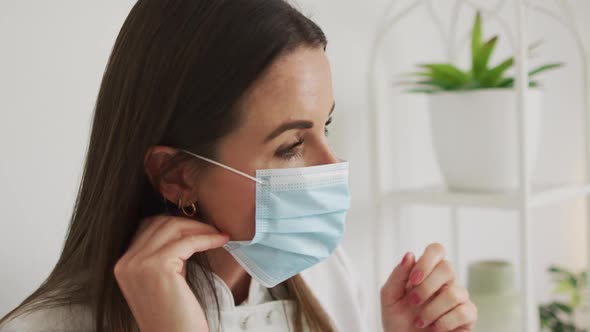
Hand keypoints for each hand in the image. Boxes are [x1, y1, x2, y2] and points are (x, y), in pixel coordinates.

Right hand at [114, 215, 228, 331]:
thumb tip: (186, 229)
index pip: (148, 227)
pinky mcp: (158, 267)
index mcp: (123, 266)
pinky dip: (207, 238)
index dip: (176, 223)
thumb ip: (163, 257)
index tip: (198, 227)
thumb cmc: (175, 316)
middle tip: (211, 228)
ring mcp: (139, 264)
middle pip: (160, 223)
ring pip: (173, 227)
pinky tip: (221, 240)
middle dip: (189, 222)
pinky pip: (188, 241)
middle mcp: (126, 263)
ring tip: (218, 234)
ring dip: (200, 227)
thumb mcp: (162, 281)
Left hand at [381, 243, 476, 331]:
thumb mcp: (389, 297)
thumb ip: (397, 275)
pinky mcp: (467, 316)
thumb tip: (410, 255)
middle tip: (413, 303)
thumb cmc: (398, 322)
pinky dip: (444, 322)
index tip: (413, 280)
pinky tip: (434, 328)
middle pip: (447, 267)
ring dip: (431, 310)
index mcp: (426, 273)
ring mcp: (458, 298)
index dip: (426, 261)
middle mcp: (444, 282)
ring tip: (419, 322)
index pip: (436, 250)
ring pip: (454, 292)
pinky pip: (464, 311)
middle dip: (426, 287)